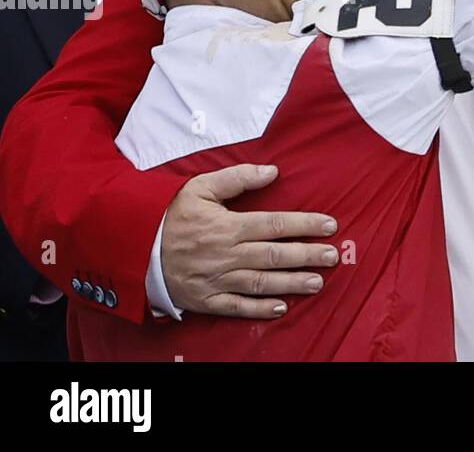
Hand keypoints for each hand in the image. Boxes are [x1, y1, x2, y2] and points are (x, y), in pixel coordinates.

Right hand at [160, 164, 338, 318]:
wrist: (134, 247)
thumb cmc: (171, 214)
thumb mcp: (201, 186)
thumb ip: (238, 177)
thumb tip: (273, 171)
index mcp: (228, 226)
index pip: (275, 225)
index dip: (305, 225)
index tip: (329, 225)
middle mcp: (226, 255)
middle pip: (274, 255)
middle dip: (307, 255)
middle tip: (333, 256)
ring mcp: (216, 281)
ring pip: (261, 284)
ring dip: (291, 283)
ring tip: (317, 282)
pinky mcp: (205, 300)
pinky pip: (236, 308)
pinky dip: (259, 310)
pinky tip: (281, 307)